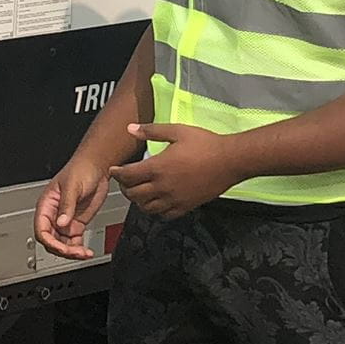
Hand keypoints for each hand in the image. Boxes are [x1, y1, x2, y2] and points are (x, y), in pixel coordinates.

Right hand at [34, 150, 119, 260]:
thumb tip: (61, 223)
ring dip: (72, 252)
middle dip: (62, 250)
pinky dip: (79, 250)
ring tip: (84, 254)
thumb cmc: (81, 170)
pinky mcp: (77, 224)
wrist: (97, 167)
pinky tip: (86, 252)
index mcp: (47, 205)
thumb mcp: (73, 186)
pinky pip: (74, 242)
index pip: (41, 229)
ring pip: (62, 244)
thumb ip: (67, 206)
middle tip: (76, 253)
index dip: (49, 241)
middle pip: (51, 240)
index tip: (61, 248)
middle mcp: (54, 215)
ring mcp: (65, 221)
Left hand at [110, 123, 242, 220]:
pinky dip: (155, 210)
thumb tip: (130, 129)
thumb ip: (151, 131)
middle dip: (125, 188)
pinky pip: (164, 215)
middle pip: (134, 194)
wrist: (230, 161)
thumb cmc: (205, 143)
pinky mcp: (185, 207)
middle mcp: (163, 187)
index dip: (117, 174)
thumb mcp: (177, 131)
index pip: (128, 176)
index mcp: (158, 168)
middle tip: (125, 181)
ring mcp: (174, 200)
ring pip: (146, 208)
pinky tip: (156, 202)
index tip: (114, 170)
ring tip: (139, 191)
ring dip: (138, 201)